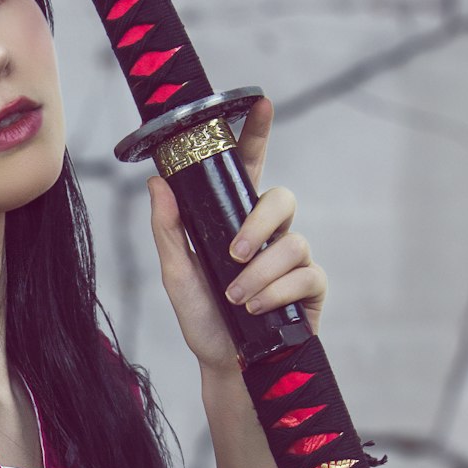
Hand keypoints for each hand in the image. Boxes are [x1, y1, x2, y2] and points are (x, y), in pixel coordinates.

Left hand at [147, 97, 326, 370]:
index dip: (256, 133)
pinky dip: (275, 292)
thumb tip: (157, 182)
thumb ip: (169, 229)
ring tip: (236, 299)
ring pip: (292, 241)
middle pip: (282, 197)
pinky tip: (256, 309)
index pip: (249, 167)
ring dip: (260, 272)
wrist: (226, 365)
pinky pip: (304, 275)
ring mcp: (293, 259)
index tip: (260, 102)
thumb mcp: (176, 273)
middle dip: (258, 223)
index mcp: (236, 219)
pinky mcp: (311, 288)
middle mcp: (269, 233)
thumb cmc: (202, 316)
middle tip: (232, 254)